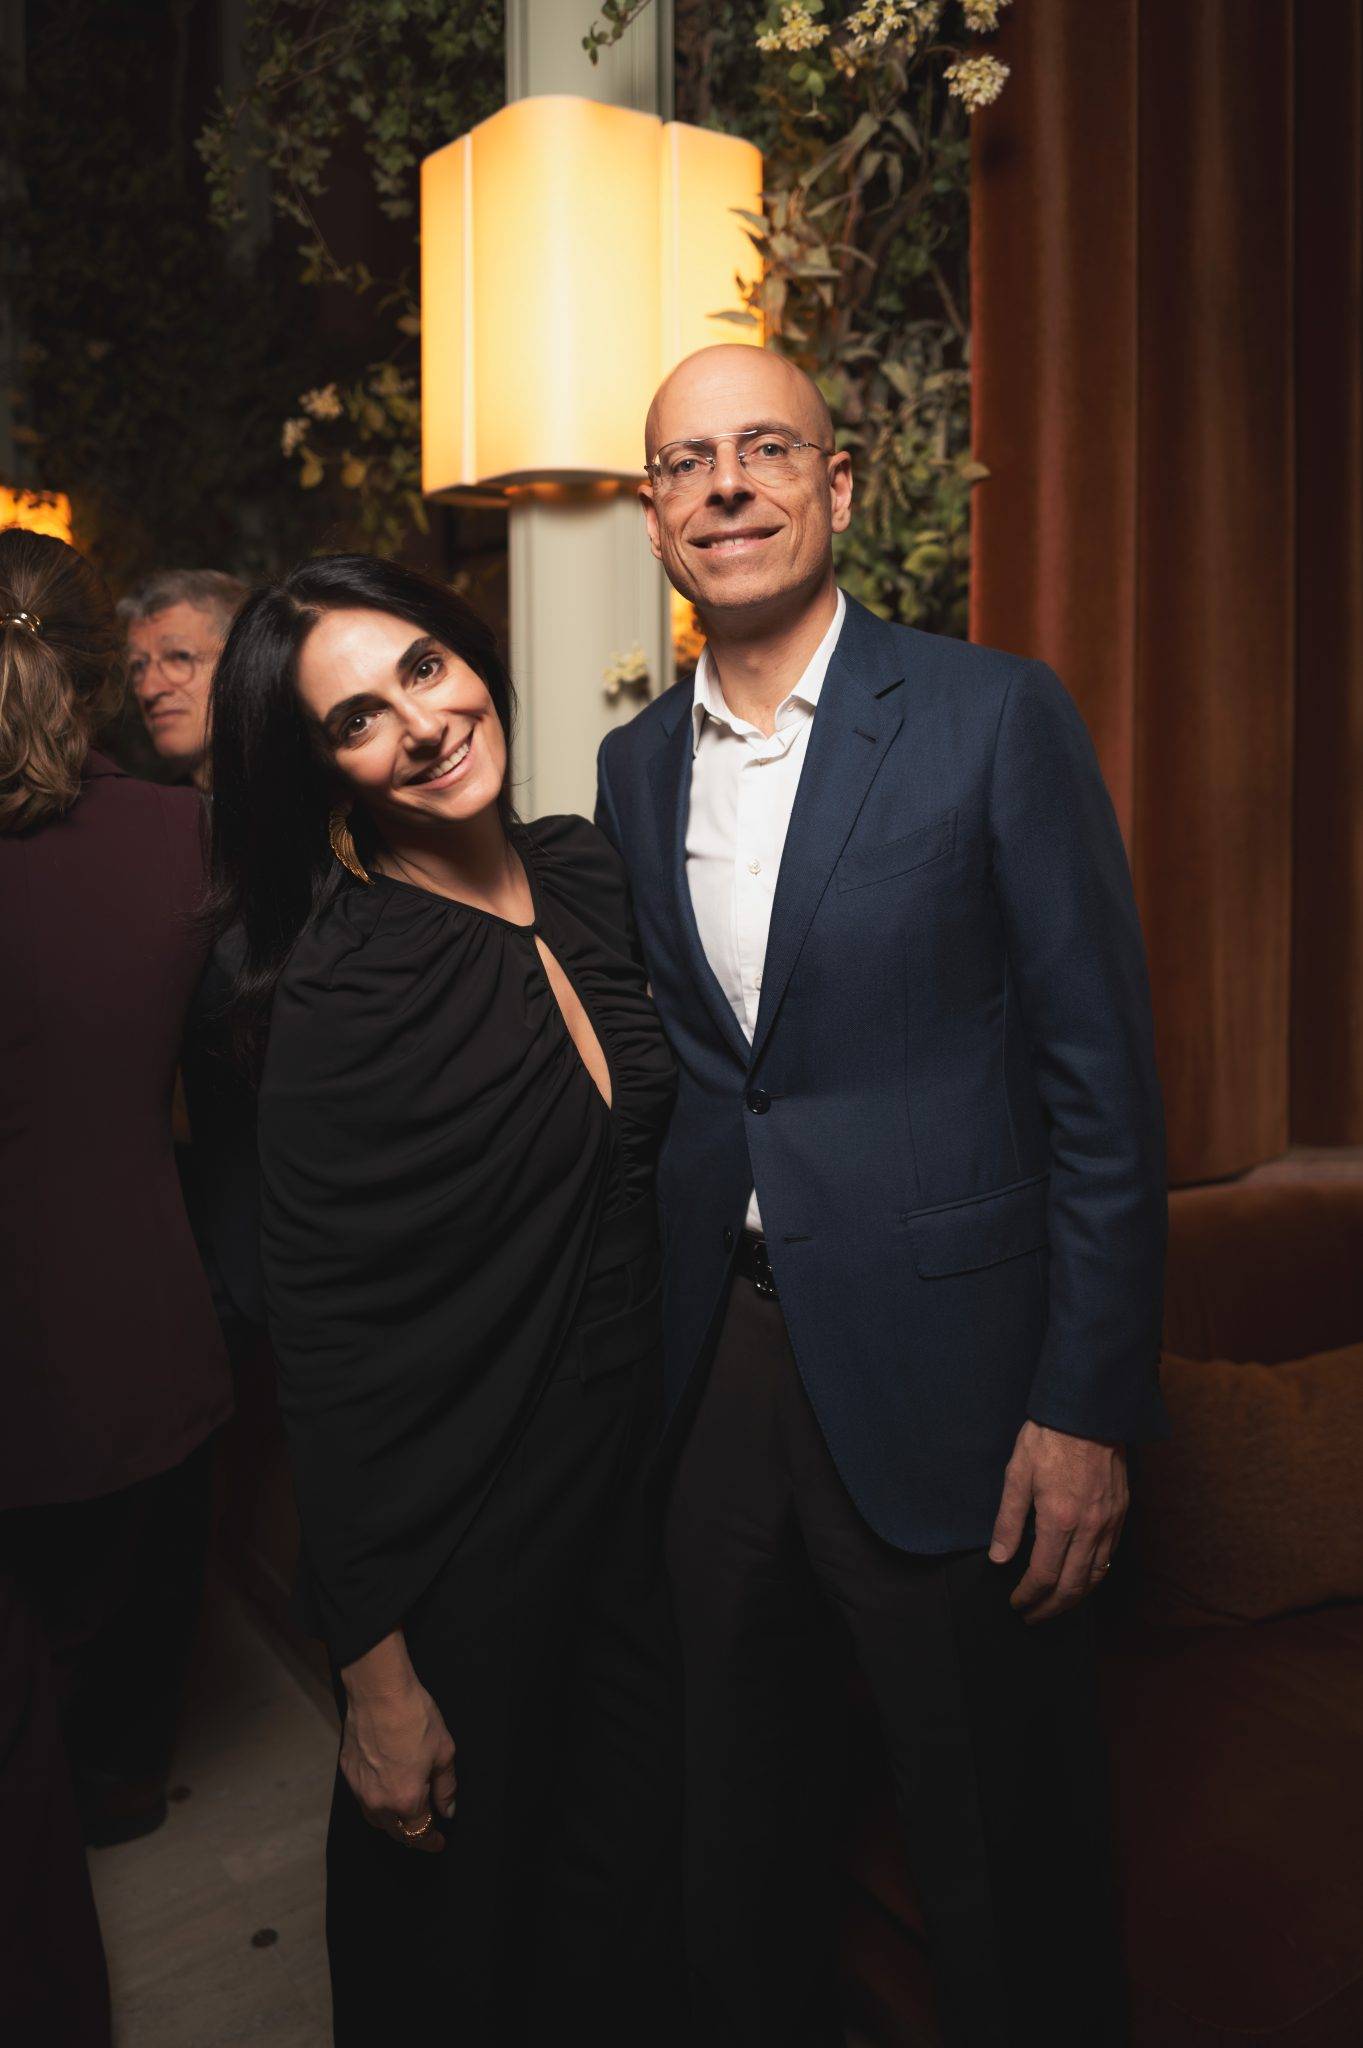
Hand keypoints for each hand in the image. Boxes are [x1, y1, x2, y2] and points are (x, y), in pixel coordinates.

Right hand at [339, 1632, 457, 1850]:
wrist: (379, 1691)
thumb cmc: (414, 1717)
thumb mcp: (444, 1752)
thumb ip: (446, 1788)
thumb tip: (447, 1810)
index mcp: (405, 1800)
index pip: (419, 1833)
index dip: (431, 1841)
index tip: (439, 1842)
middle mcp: (378, 1802)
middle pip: (396, 1831)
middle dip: (412, 1834)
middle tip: (426, 1830)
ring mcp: (359, 1788)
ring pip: (376, 1818)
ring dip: (392, 1821)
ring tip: (406, 1813)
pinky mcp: (347, 1772)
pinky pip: (363, 1797)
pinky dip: (376, 1800)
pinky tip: (386, 1788)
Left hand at [989, 1420, 1127, 1624]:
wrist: (1089, 1411)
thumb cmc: (1048, 1438)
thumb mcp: (1017, 1475)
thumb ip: (1008, 1521)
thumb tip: (1000, 1558)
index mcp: (1059, 1520)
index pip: (1044, 1576)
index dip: (1028, 1596)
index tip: (1016, 1603)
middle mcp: (1089, 1528)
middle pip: (1072, 1586)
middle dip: (1050, 1608)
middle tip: (1032, 1617)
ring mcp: (1109, 1522)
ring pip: (1095, 1576)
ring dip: (1074, 1599)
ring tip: (1054, 1606)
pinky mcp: (1121, 1513)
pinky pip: (1109, 1557)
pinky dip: (1093, 1577)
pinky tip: (1080, 1578)